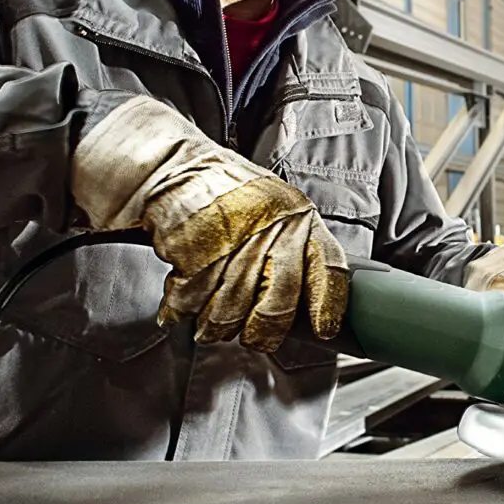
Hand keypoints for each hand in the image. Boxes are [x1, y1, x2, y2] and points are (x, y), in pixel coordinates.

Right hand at [72, 97, 347, 351]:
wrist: (175, 166)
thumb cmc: (229, 192)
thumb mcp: (278, 206)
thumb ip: (296, 246)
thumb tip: (309, 301)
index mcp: (298, 216)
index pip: (327, 267)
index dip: (327, 305)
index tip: (322, 330)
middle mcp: (270, 228)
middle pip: (278, 301)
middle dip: (265, 331)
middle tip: (255, 338)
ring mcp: (231, 240)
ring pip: (233, 308)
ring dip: (220, 326)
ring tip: (213, 327)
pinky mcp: (192, 249)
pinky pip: (193, 298)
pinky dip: (185, 310)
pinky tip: (183, 307)